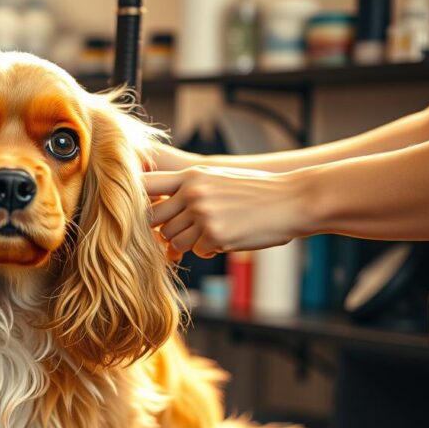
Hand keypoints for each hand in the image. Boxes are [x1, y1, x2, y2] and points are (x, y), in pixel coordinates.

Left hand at [145, 166, 307, 258]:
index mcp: (191, 176)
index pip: (144, 185)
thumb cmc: (255, 192)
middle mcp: (193, 193)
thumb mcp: (217, 178)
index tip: (134, 209)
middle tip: (185, 227)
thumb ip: (187, 189)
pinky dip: (210, 249)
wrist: (293, 200)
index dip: (134, 199)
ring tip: (212, 231)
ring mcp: (204, 215)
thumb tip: (154, 212)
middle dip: (165, 227)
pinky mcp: (216, 236)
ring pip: (173, 240)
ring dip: (188, 241)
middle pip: (153, 220)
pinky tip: (229, 237)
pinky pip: (198, 251)